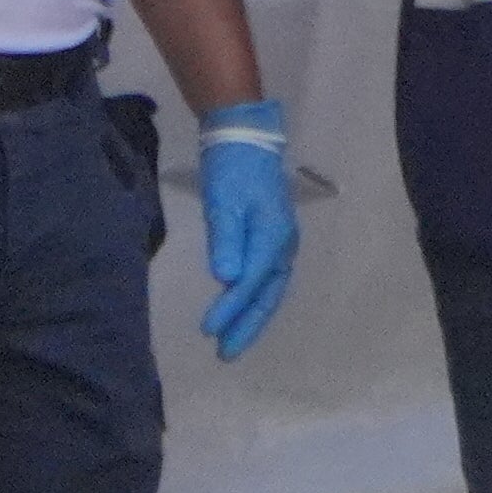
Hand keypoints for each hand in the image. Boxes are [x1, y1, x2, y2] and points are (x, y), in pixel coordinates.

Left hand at [193, 100, 299, 360]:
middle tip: (226, 354)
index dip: (231, 309)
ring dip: (250, 317)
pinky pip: (264, 278)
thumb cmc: (232, 169)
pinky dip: (252, 298)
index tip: (208, 330)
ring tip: (230, 341)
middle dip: (247, 326)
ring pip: (268, 290)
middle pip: (267, 295)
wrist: (244, 138)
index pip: (251, 283)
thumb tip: (228, 280)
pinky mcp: (270, 238)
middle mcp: (283, 245)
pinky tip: (237, 308)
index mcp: (274, 237)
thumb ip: (227, 241)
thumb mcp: (224, 203)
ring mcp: (280, 242)